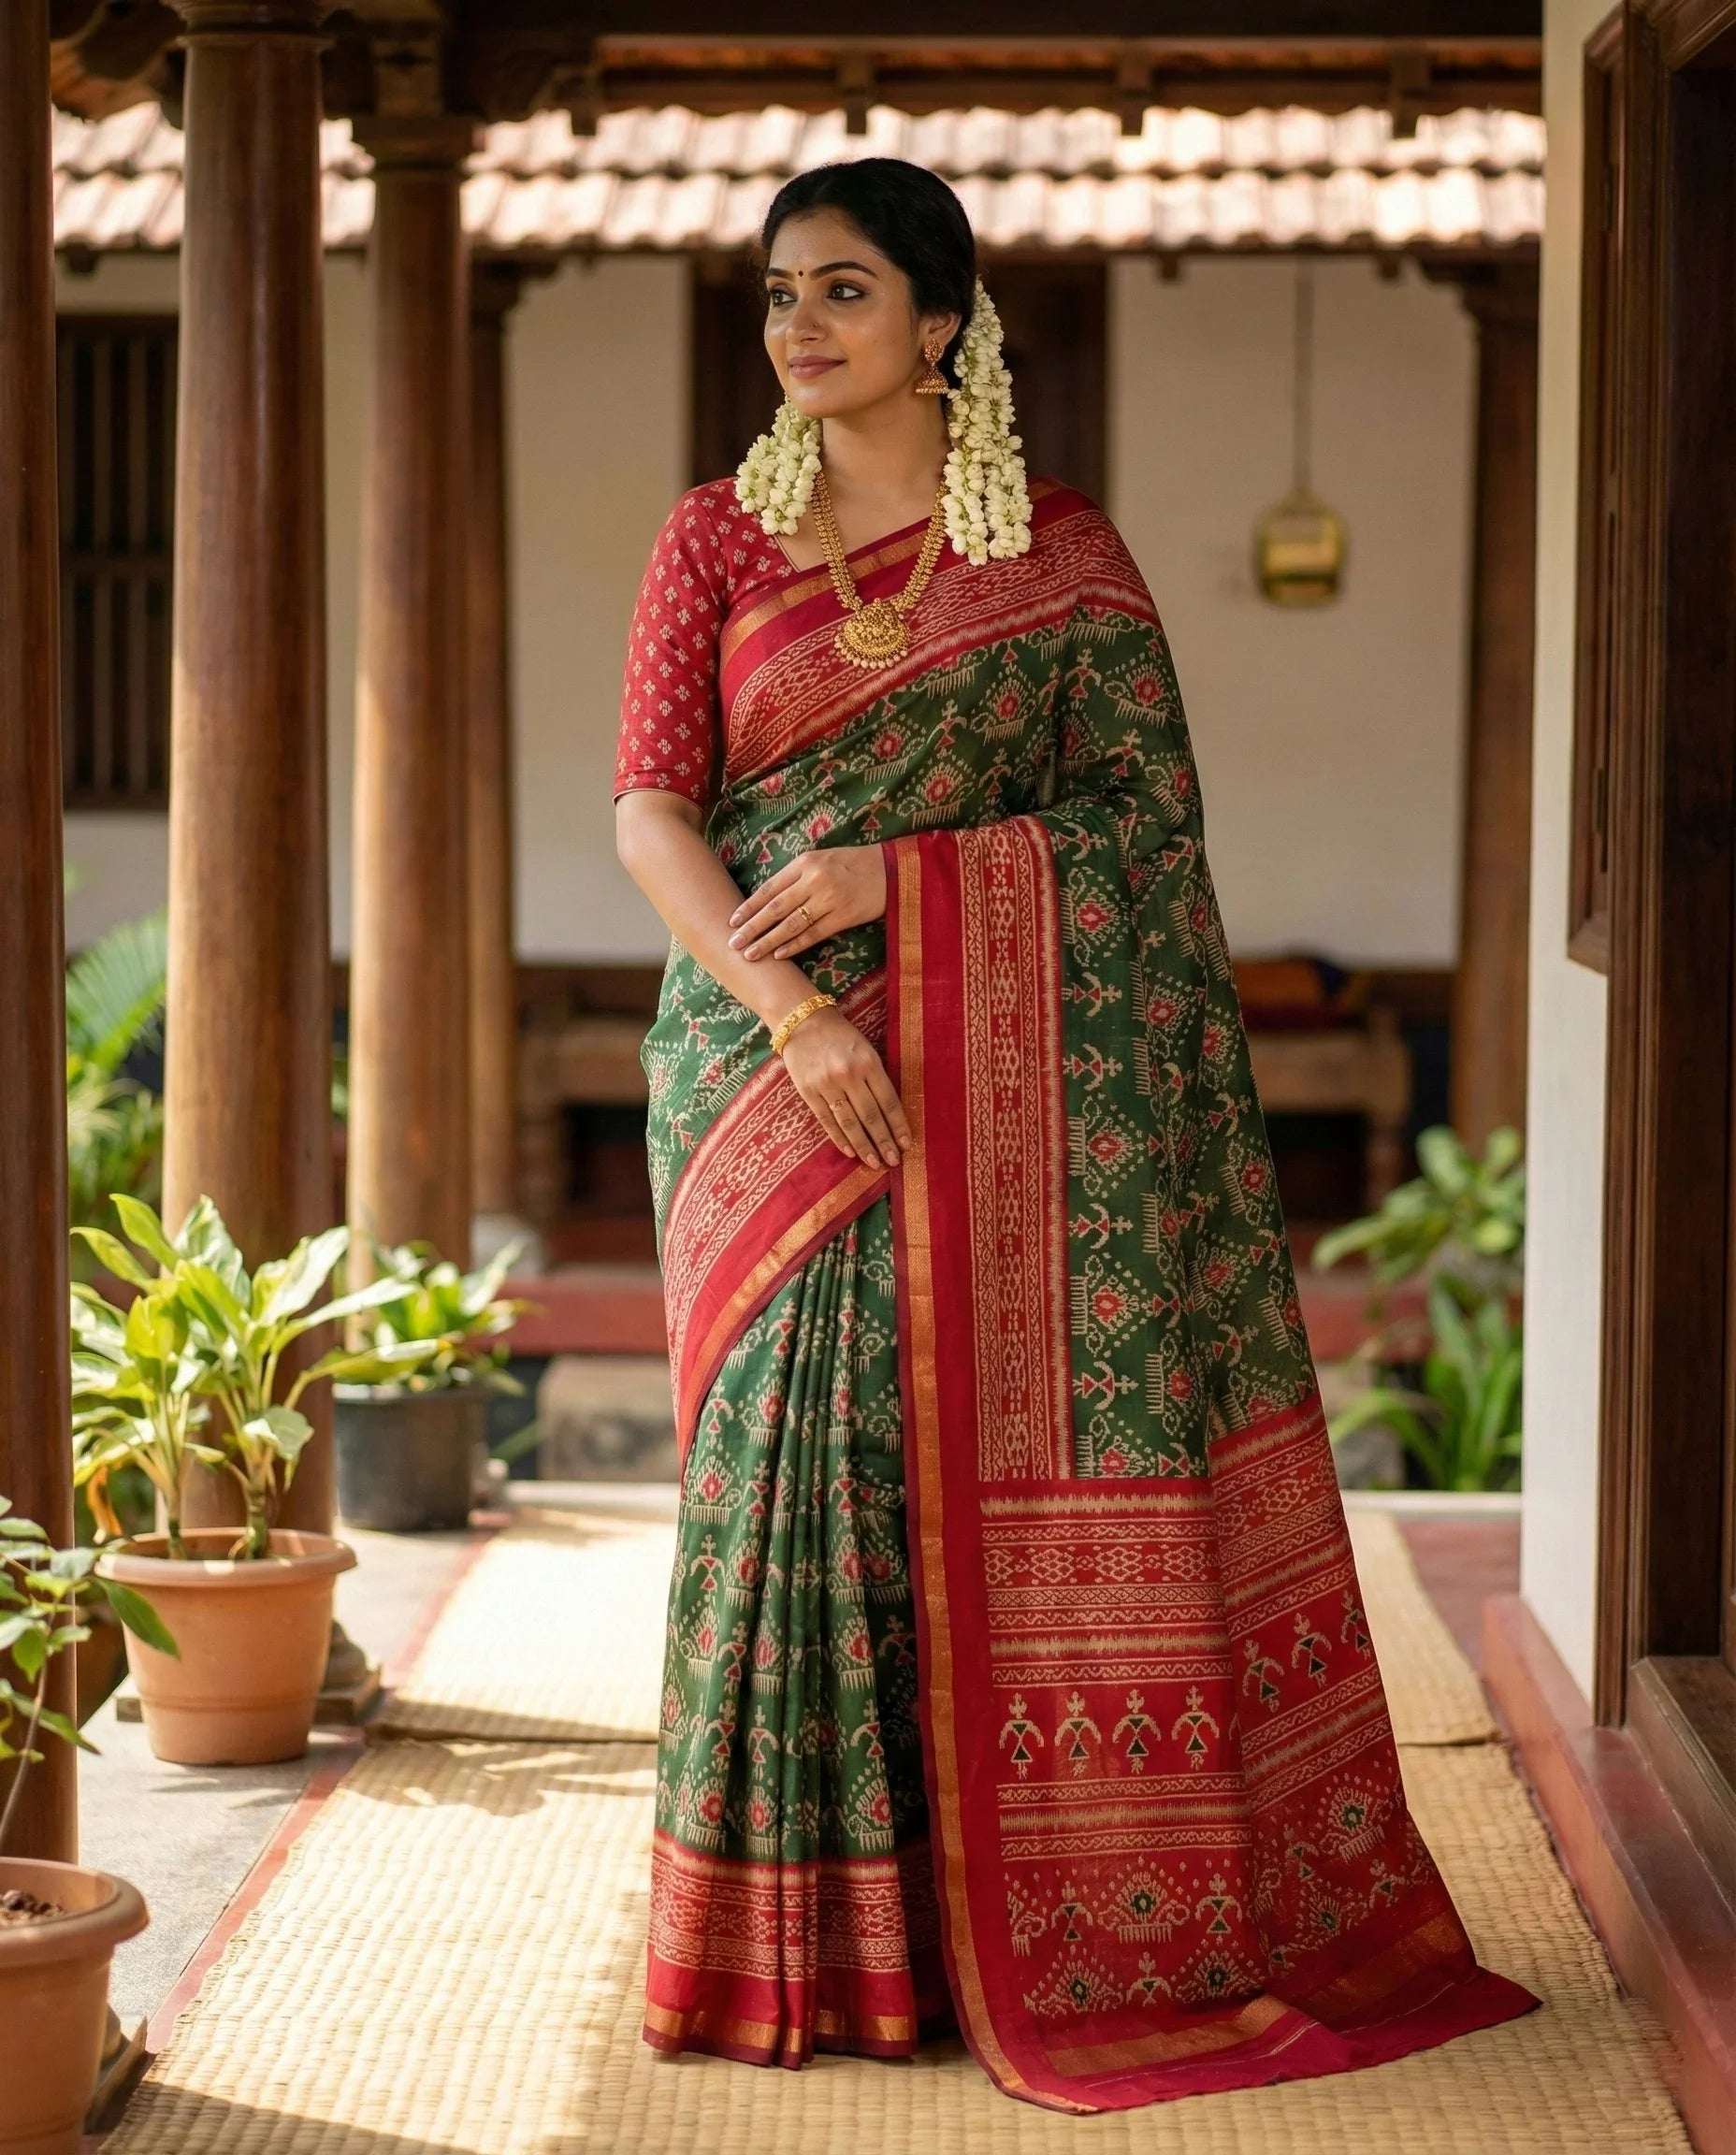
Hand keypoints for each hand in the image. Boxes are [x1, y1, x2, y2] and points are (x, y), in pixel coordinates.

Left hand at [727, 844, 885, 961]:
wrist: (890, 869)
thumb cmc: (852, 864)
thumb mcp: (821, 859)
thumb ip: (796, 876)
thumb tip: (767, 900)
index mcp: (805, 862)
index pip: (770, 888)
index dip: (749, 907)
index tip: (732, 921)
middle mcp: (815, 880)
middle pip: (776, 908)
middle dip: (752, 927)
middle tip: (733, 943)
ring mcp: (829, 899)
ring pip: (791, 925)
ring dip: (768, 941)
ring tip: (750, 954)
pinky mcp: (844, 917)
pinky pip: (814, 935)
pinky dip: (794, 946)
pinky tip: (778, 955)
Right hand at [779, 1008, 910, 1168]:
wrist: (802, 1021)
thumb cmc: (840, 1036)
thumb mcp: (865, 1049)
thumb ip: (876, 1076)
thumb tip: (890, 1113)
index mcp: (867, 1062)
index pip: (888, 1101)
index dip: (898, 1125)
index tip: (907, 1144)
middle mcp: (848, 1074)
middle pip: (871, 1116)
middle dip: (884, 1141)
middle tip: (894, 1161)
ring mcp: (826, 1084)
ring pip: (849, 1122)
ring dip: (864, 1146)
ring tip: (875, 1162)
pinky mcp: (808, 1091)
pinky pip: (827, 1120)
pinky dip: (839, 1138)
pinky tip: (850, 1151)